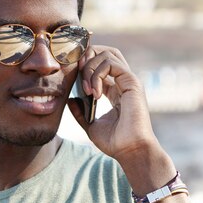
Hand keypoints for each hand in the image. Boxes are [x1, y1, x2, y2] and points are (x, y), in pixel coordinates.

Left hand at [68, 45, 157, 160]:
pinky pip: (111, 63)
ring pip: (107, 54)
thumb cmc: (115, 142)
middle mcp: (124, 82)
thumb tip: (70, 100)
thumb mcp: (91, 125)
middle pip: (106, 51)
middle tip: (78, 74)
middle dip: (88, 56)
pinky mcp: (132, 82)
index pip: (101, 65)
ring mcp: (129, 81)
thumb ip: (80, 112)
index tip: (73, 80)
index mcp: (116, 90)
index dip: (84, 65)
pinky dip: (98, 74)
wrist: (130, 151)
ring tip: (86, 90)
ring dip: (90, 68)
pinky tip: (95, 94)